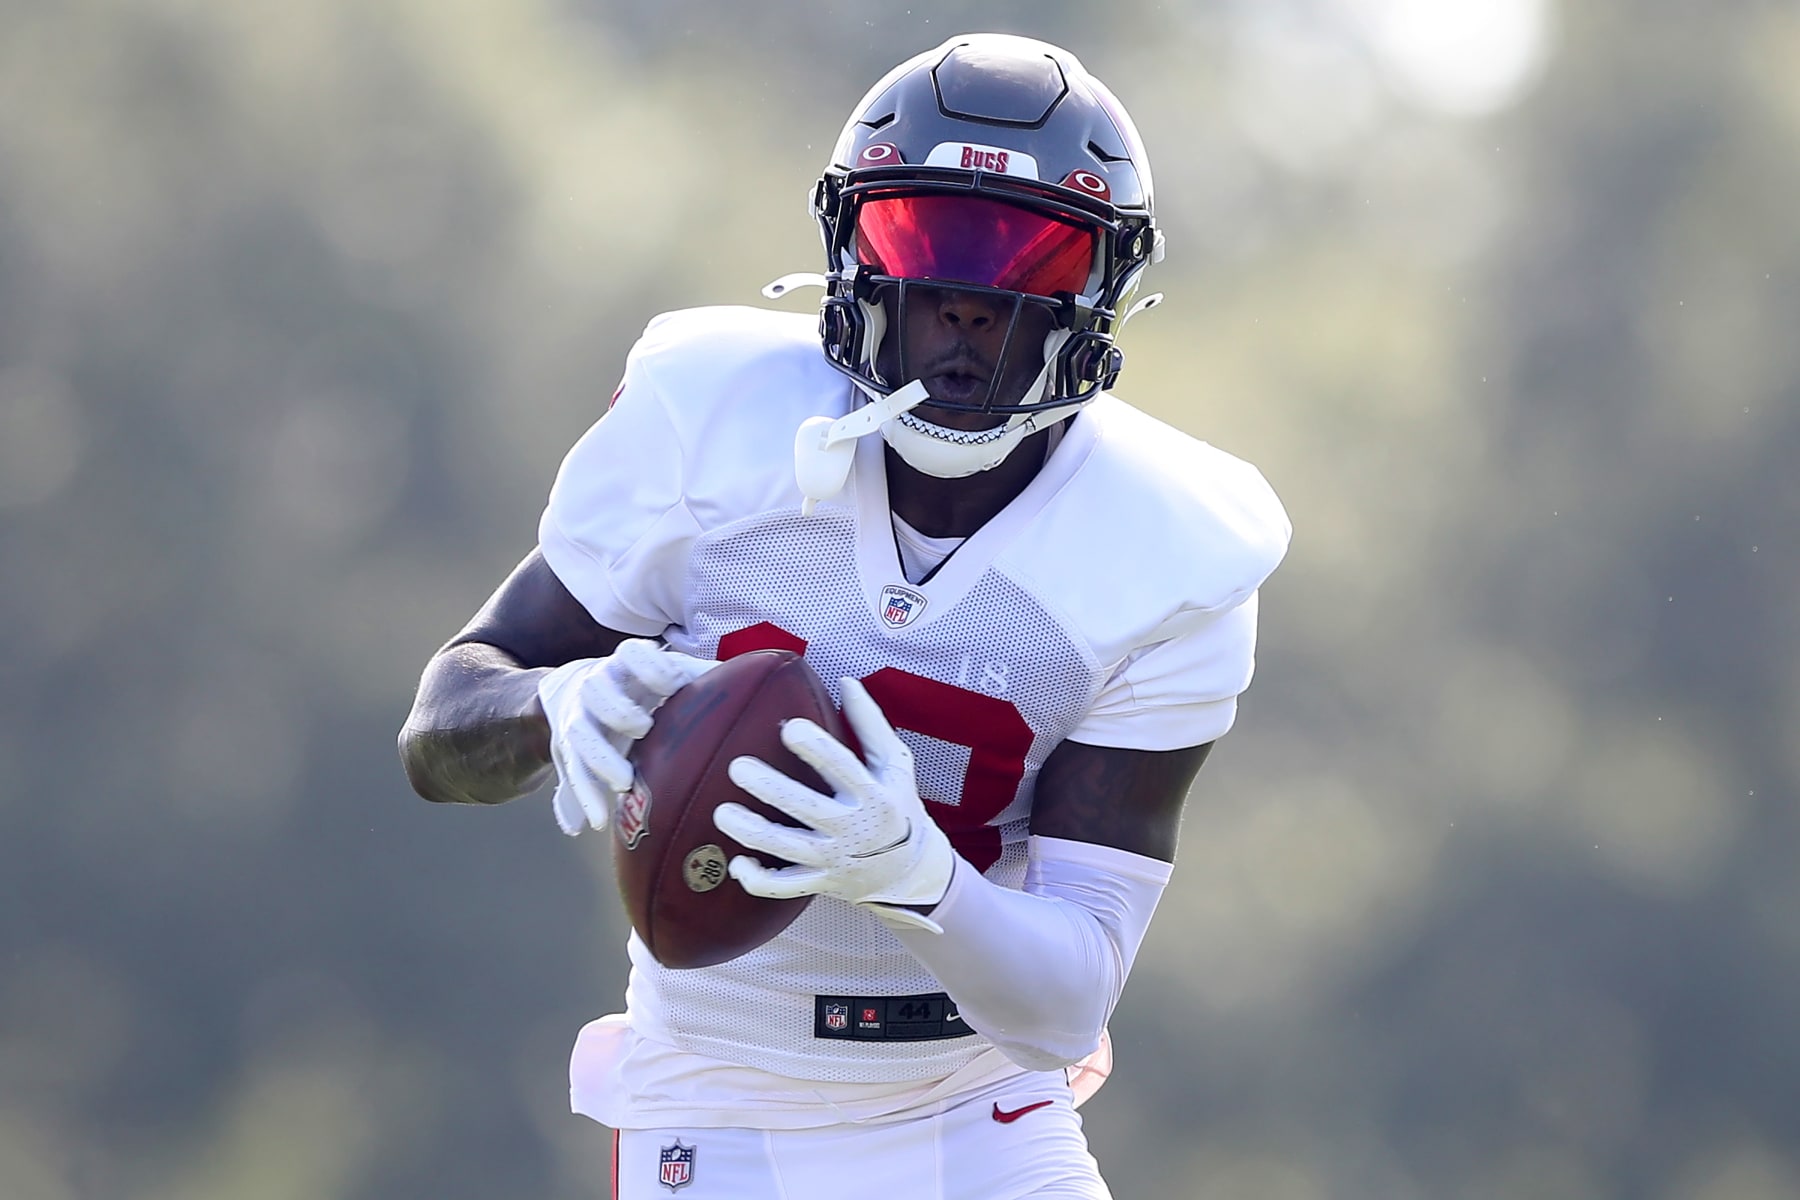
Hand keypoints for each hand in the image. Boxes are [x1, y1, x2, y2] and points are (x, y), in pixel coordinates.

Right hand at [537, 639, 715, 835]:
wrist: (576, 689)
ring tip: (623, 783)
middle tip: (642, 729)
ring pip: (580, 735)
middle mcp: (598, 685)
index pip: (632, 653)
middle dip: (619, 710)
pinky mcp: (569, 748)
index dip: (649, 664)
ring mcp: (580, 717)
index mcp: (627, 665)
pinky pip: (572, 773)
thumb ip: (706, 679)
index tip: (671, 684)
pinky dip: (585, 798)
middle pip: (597, 690)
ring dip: (600, 759)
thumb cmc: (643, 685)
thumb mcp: (672, 675)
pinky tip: (598, 821)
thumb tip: (765, 681)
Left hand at [714, 678, 954, 931]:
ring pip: (786, 848)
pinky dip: (758, 880)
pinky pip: (783, 887)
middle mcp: (852, 828)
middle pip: (805, 808)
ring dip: (751, 832)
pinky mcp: (819, 882)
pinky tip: (736, 863)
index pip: (843, 768)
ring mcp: (833, 859)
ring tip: (722, 812)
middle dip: (769, 788)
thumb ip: (870, 723)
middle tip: (738, 766)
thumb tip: (845, 680)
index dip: (817, 749)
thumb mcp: (895, 764)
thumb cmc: (897, 804)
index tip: (789, 728)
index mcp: (873, 794)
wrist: (909, 870)